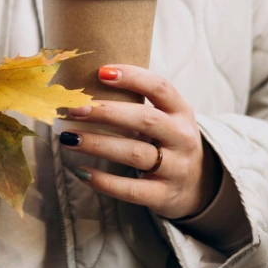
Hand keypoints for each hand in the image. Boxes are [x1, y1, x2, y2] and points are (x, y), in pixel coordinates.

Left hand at [58, 65, 220, 219]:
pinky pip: (131, 189)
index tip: (101, 72)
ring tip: (68, 138)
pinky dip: (104, 181)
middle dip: (106, 113)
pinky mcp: (164, 195)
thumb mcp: (165, 117)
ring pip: (134, 154)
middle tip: (74, 109)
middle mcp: (182, 137)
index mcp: (181, 111)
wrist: (198, 185)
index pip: (160, 87)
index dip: (132, 77)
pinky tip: (81, 172)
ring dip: (97, 144)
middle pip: (144, 120)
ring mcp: (176, 168)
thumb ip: (136, 104)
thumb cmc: (166, 141)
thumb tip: (83, 90)